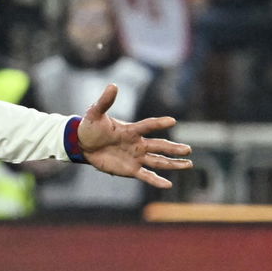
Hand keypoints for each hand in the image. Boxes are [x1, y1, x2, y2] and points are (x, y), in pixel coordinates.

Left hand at [76, 84, 192, 189]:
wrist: (82, 144)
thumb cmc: (90, 127)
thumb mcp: (96, 113)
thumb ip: (105, 101)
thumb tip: (113, 85)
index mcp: (131, 130)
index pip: (147, 126)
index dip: (158, 123)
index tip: (172, 121)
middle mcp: (137, 143)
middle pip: (159, 145)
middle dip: (173, 148)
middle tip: (188, 149)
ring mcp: (135, 157)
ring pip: (158, 161)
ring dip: (173, 163)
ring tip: (188, 164)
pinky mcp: (130, 169)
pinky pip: (146, 175)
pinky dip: (156, 181)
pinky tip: (168, 185)